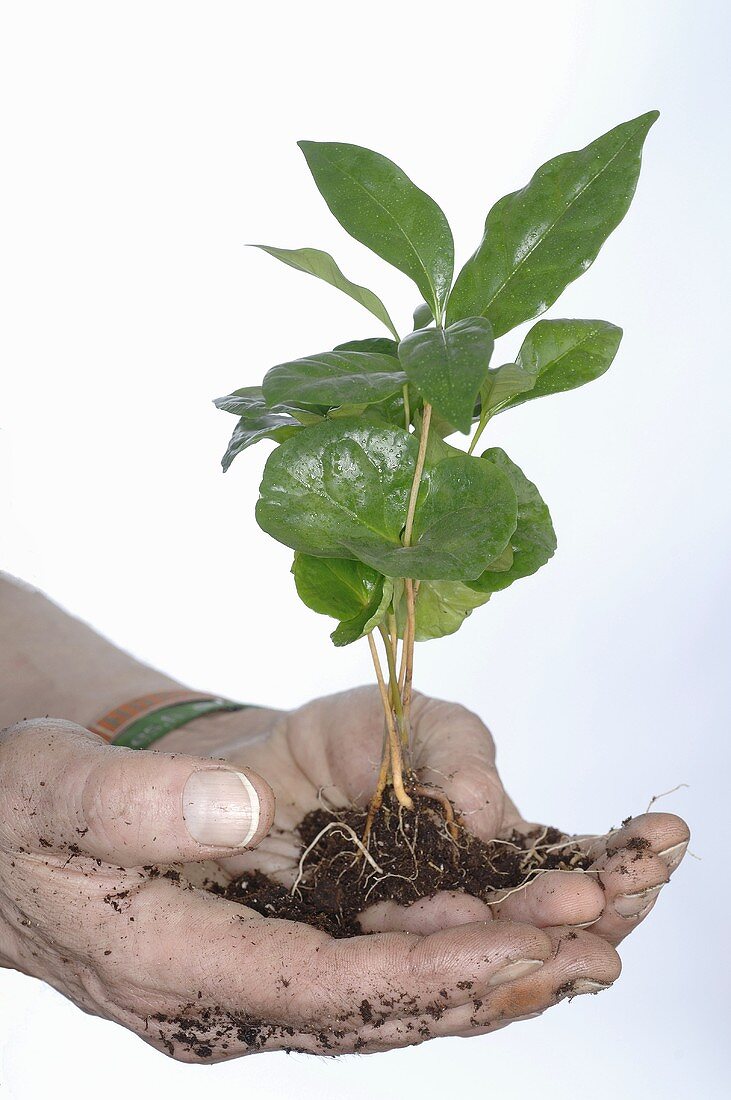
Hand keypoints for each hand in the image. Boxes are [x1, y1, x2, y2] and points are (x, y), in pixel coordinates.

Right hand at [1, 713, 623, 1062]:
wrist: (1, 841)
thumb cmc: (15, 809)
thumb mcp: (43, 786)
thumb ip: (131, 803)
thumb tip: (234, 813)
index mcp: (169, 965)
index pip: (325, 988)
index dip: (433, 970)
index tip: (530, 943)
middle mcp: (222, 998)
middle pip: (377, 1008)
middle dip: (491, 978)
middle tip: (597, 941)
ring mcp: (245, 985)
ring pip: (384, 998)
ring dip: (485, 973)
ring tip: (585, 940)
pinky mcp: (262, 956)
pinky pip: (368, 972)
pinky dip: (443, 955)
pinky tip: (506, 933)